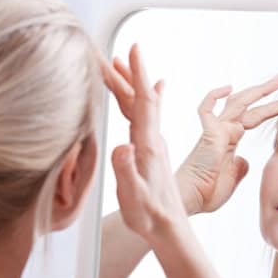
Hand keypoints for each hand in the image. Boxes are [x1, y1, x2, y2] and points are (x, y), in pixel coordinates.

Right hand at [105, 44, 187, 242]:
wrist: (167, 228)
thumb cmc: (149, 215)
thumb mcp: (133, 196)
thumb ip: (126, 171)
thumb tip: (121, 147)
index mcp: (148, 146)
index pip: (145, 102)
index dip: (139, 75)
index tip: (136, 49)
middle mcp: (153, 140)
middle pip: (141, 98)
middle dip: (127, 73)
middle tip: (109, 52)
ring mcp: (153, 145)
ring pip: (142, 105)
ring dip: (132, 83)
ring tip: (120, 63)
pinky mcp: (152, 151)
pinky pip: (148, 116)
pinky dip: (147, 97)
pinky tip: (154, 89)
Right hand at [176, 77, 277, 214]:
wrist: (192, 199)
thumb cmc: (208, 192)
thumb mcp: (233, 178)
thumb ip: (241, 166)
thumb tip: (245, 159)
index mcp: (231, 141)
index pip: (255, 117)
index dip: (273, 108)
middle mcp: (224, 131)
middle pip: (249, 105)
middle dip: (267, 92)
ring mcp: (216, 131)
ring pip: (238, 103)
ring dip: (258, 91)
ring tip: (277, 81)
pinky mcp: (207, 134)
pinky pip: (207, 109)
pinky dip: (214, 96)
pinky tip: (227, 88)